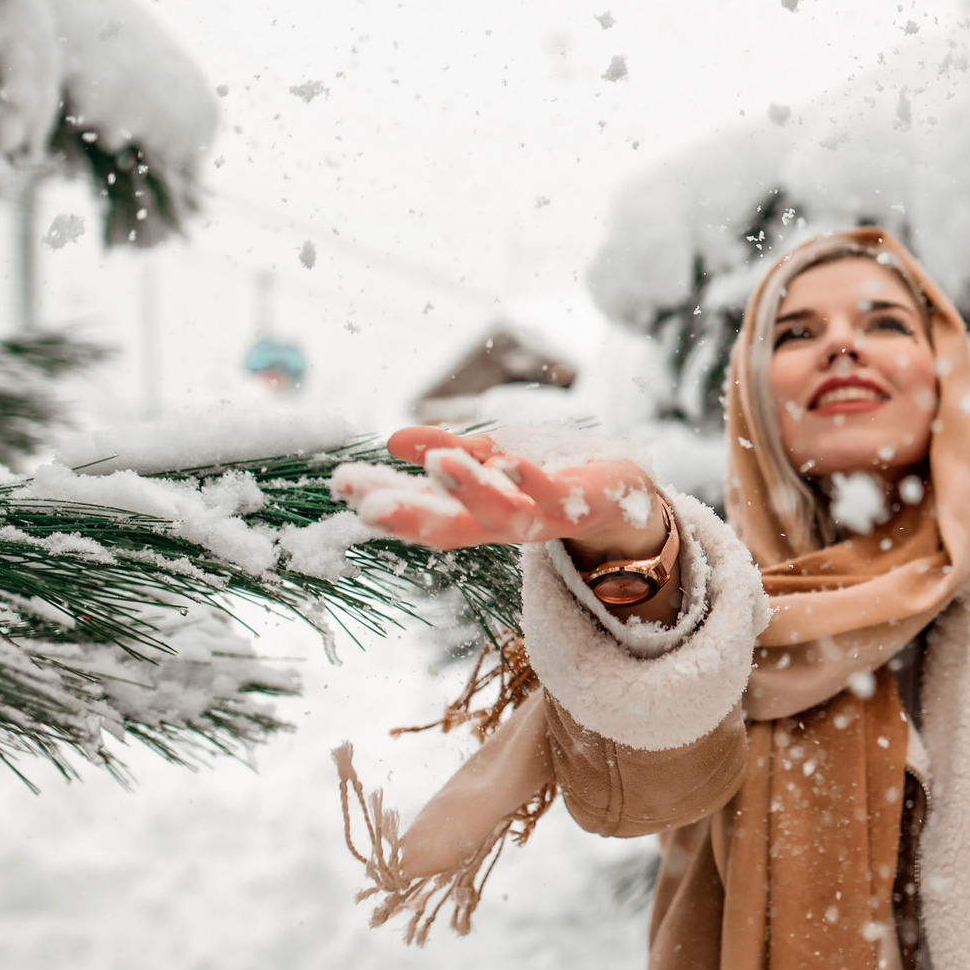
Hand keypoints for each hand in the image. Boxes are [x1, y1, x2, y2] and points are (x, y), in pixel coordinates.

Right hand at [335, 427, 670, 564]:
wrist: (626, 496)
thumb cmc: (551, 476)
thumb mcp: (492, 457)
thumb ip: (448, 451)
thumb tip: (391, 441)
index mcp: (477, 512)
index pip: (422, 511)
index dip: (383, 500)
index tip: (343, 484)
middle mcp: (504, 523)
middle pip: (452, 528)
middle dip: (410, 516)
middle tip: (369, 503)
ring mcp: (544, 519)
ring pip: (502, 517)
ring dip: (471, 492)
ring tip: (441, 464)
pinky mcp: (581, 506)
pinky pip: (554, 498)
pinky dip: (531, 483)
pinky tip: (509, 462)